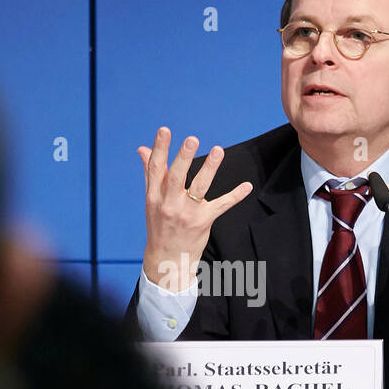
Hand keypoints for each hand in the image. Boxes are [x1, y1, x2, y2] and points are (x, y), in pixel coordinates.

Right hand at [138, 127, 252, 291]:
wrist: (167, 258)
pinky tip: (246, 186)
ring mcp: (187, 214)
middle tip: (192, 139)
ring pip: (199, 188)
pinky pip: (221, 206)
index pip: (156, 169)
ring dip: (209, 168)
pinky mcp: (203, 222)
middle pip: (176, 177)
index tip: (165, 130)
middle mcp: (169, 204)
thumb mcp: (151, 200)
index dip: (160, 148)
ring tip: (218, 150)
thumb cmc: (159, 225)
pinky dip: (235, 196)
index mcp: (154, 196)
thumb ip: (150, 173)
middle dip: (184, 157)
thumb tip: (142, 149)